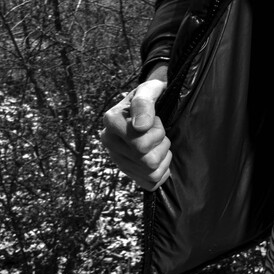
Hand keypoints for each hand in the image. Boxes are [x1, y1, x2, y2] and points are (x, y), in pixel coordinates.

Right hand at [100, 66, 170, 190]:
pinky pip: (152, 183)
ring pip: (151, 173)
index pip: (140, 145)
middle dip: (162, 144)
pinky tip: (159, 156)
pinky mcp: (129, 172)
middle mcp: (109, 142)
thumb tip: (140, 127)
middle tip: (159, 132)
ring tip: (158, 143)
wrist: (149, 106)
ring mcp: (118, 159)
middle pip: (148, 161)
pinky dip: (162, 171)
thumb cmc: (150, 96)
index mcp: (111, 121)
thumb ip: (144, 104)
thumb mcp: (149, 90)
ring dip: (164, 157)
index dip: (156, 133)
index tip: (155, 120)